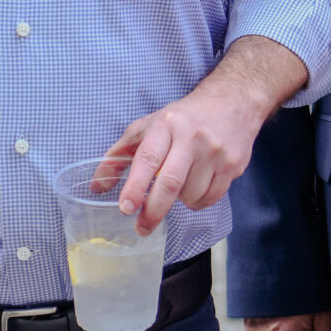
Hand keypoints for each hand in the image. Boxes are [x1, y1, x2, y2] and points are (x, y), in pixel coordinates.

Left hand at [100, 36, 306, 233]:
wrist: (233, 102)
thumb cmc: (183, 118)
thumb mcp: (148, 127)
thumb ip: (119, 155)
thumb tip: (97, 186)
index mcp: (167, 124)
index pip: (148, 159)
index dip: (135, 186)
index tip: (126, 208)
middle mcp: (192, 136)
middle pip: (170, 183)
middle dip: (153, 211)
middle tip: (142, 227)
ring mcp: (216, 151)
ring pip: (190, 195)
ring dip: (179, 201)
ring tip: (178, 187)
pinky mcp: (233, 164)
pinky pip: (210, 199)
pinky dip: (198, 202)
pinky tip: (195, 188)